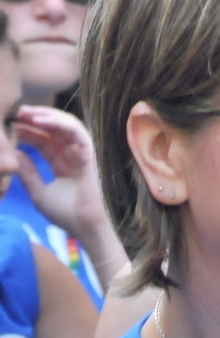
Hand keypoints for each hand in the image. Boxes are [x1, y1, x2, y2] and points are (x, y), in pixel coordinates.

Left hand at [14, 106, 107, 238]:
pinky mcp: (89, 153)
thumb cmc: (65, 214)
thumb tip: (17, 153)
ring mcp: (82, 154)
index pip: (46, 142)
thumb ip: (28, 173)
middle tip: (17, 113)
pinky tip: (40, 120)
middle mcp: (73, 156)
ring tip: (26, 112)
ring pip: (66, 125)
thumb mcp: (38, 193)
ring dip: (47, 116)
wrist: (84, 225)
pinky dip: (59, 123)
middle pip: (55, 130)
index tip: (12, 126)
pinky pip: (76, 131)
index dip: (30, 132)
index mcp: (63, 164)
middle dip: (36, 119)